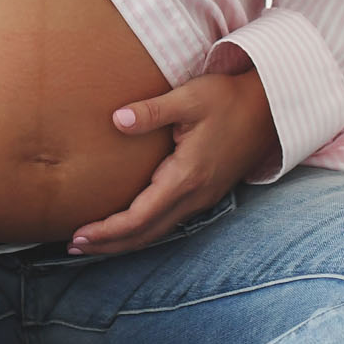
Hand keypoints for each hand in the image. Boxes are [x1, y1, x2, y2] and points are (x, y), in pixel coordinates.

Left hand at [68, 67, 280, 257]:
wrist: (270, 105)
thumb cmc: (228, 97)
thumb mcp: (189, 97)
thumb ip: (152, 110)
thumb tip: (116, 120)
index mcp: (187, 177)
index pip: (140, 216)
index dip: (108, 231)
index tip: (79, 235)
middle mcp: (195, 196)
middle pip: (146, 233)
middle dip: (110, 244)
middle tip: (73, 246)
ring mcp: (204, 198)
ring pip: (159, 231)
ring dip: (125, 240)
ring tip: (94, 243)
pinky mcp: (207, 193)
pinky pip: (169, 221)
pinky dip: (143, 229)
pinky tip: (129, 225)